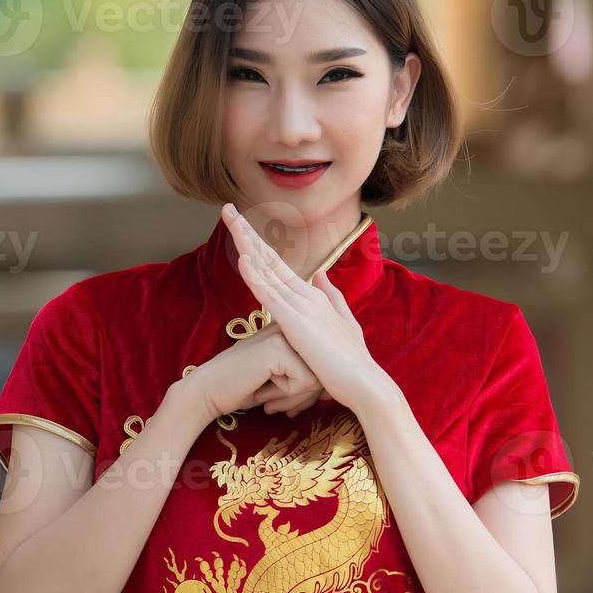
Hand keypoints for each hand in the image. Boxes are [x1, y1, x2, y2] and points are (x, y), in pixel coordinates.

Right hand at [181, 320, 320, 427]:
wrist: (209, 392)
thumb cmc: (244, 388)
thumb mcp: (282, 378)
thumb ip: (305, 374)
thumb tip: (332, 389)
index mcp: (292, 330)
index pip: (321, 366)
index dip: (308, 393)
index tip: (285, 403)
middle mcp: (291, 326)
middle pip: (323, 372)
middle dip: (303, 398)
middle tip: (275, 404)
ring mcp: (284, 334)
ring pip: (317, 378)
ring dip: (293, 398)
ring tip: (268, 398)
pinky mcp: (279, 347)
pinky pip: (305, 382)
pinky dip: (285, 395)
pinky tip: (261, 389)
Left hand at [221, 202, 388, 413]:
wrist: (365, 384)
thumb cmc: (352, 360)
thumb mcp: (342, 322)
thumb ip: (331, 296)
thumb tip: (319, 274)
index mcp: (312, 295)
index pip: (277, 263)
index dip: (257, 243)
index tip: (238, 225)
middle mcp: (306, 294)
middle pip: (269, 257)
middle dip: (246, 232)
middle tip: (226, 209)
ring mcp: (301, 307)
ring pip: (267, 270)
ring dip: (247, 245)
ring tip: (230, 221)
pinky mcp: (297, 323)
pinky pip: (271, 296)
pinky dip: (256, 277)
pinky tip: (243, 260)